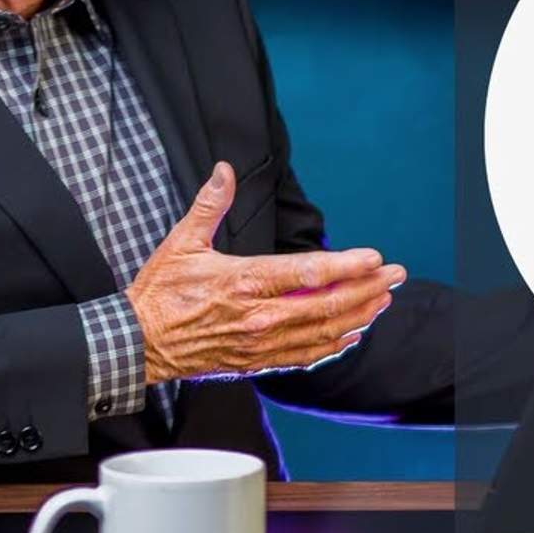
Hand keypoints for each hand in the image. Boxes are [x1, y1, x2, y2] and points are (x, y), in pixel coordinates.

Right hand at [126, 161, 404, 383]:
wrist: (137, 343)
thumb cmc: (159, 293)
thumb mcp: (181, 242)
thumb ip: (210, 205)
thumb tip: (225, 171)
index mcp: (243, 281)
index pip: (308, 273)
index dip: (347, 265)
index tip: (375, 258)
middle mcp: (258, 315)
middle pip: (326, 305)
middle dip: (367, 290)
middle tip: (395, 276)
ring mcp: (259, 342)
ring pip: (321, 332)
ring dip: (357, 316)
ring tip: (382, 301)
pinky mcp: (255, 361)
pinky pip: (303, 356)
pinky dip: (332, 346)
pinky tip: (350, 334)